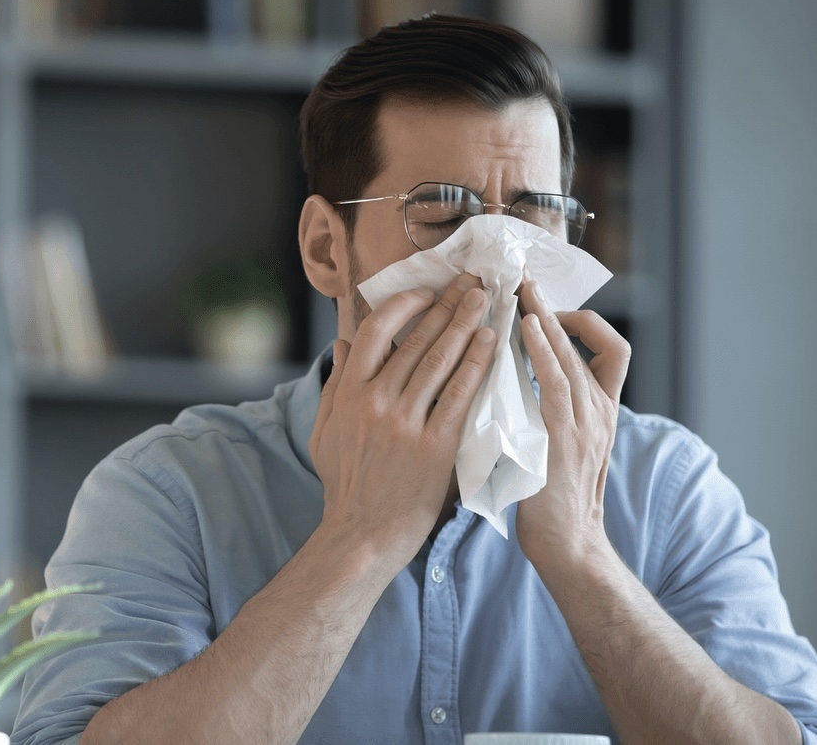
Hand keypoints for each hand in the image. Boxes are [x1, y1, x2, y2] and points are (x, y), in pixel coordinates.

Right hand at [309, 274, 496, 568]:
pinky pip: (459, 395)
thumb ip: (334, 385)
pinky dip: (476, 365)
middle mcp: (376, 402)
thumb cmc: (346, 484)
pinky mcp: (435, 446)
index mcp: (349, 393)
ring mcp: (406, 423)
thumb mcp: (326, 431)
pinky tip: (491, 342)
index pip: (377, 331)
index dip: (405, 305)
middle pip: (417, 340)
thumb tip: (343, 342)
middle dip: (447, 305)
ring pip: (440, 361)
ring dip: (465, 325)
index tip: (428, 292)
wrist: (364, 535)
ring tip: (485, 300)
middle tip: (471, 281)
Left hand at [514, 279, 630, 567]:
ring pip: (571, 355)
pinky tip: (527, 329)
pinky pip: (557, 382)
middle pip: (587, 340)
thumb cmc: (551, 499)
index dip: (584, 324)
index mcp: (602, 411)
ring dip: (546, 318)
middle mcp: (601, 410)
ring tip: (522, 290)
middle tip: (524, 279)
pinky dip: (544, 351)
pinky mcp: (566, 437)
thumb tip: (516, 382)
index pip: (611, 350)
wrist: (569, 543)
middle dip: (553, 307)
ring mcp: (588, 422)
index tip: (548, 311)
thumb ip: (548, 413)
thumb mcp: (558, 445)